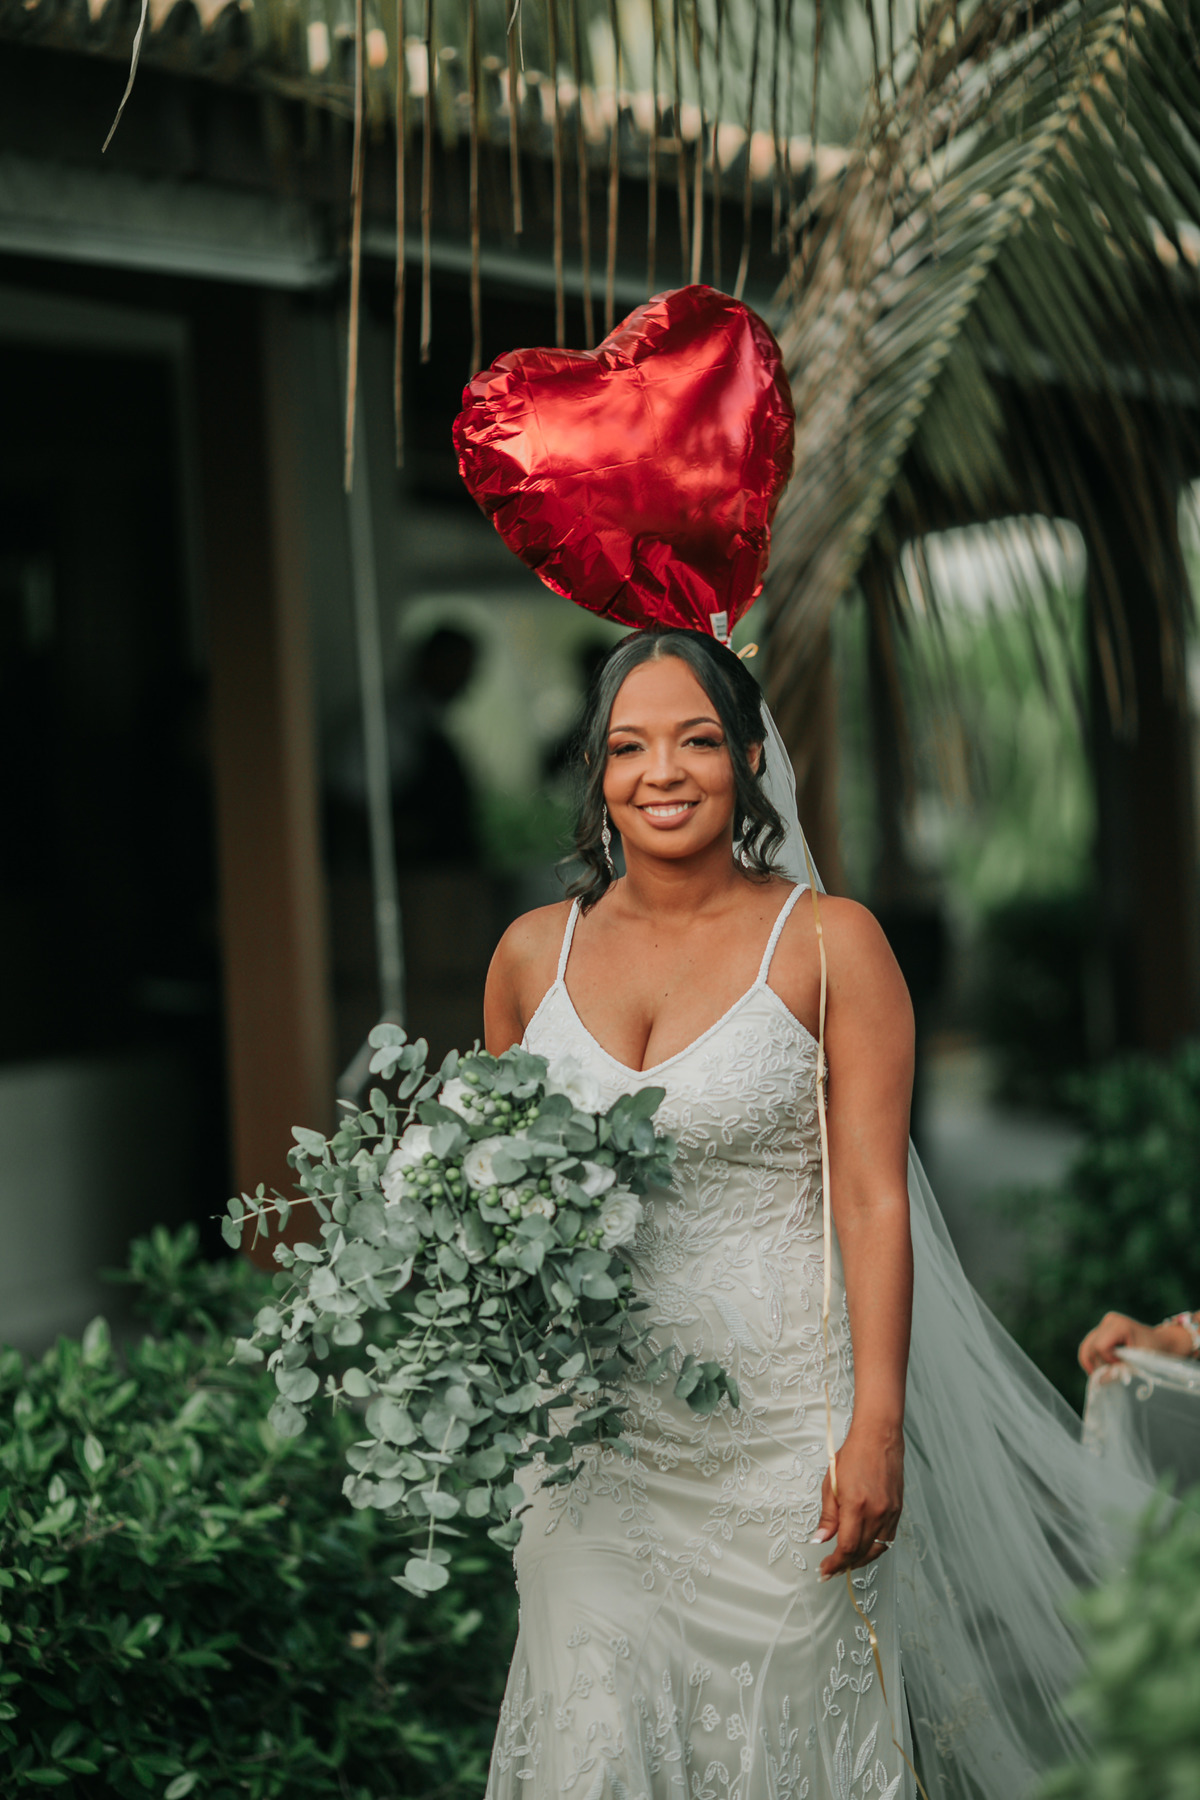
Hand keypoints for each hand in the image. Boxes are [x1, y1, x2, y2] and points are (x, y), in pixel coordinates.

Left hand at [812, 1420, 902, 1580]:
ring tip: (845, 1563)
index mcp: (856, 1505)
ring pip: (877, 1550)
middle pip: (862, 1552)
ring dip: (861, 1560)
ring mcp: (890, 1513)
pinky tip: (864, 1549)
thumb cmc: (852, 1456)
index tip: (824, 1570)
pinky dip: (875, 1548)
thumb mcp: (831, 1484)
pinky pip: (887, 1539)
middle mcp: (877, 1513)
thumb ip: (828, 1516)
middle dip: (845, 1565)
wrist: (878, 1438)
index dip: (835, 1563)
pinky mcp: (898, 1511)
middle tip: (831, 1570)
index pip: (847, 1547)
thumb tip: (820, 1541)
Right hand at [1079, 1310, 1193, 1371]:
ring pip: (1086, 1348)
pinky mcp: (1101, 1330)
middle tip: (1114, 1373)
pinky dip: (1093, 1360)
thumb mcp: (1139, 1364)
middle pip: (1091, 1347)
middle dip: (1099, 1364)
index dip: (1109, 1361)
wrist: (1161, 1343)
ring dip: (1093, 1364)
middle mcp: (1109, 1321)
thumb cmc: (1154, 1353)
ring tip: (1106, 1373)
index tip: (1123, 1366)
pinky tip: (1102, 1368)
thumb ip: (1118, 1371)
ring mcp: (1103, 1324)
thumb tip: (1097, 1382)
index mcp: (1119, 1325)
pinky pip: (1088, 1347)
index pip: (1100, 1346)